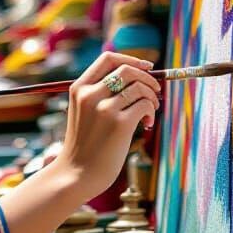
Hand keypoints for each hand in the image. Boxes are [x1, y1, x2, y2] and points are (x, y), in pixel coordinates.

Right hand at [56, 51, 160, 200]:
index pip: (108, 59)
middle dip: (148, 78)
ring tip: (150, 112)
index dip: (131, 59)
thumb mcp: (84, 112)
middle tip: (155, 93)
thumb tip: (137, 76)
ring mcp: (104, 109)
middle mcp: (90, 95)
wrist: (76, 174)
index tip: (147, 67)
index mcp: (79, 88)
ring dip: (152, 97)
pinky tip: (146, 124)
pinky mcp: (119, 124)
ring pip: (140, 87)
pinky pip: (145, 105)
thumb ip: (100, 93)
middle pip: (127, 70)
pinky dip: (151, 112)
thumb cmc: (84, 145)